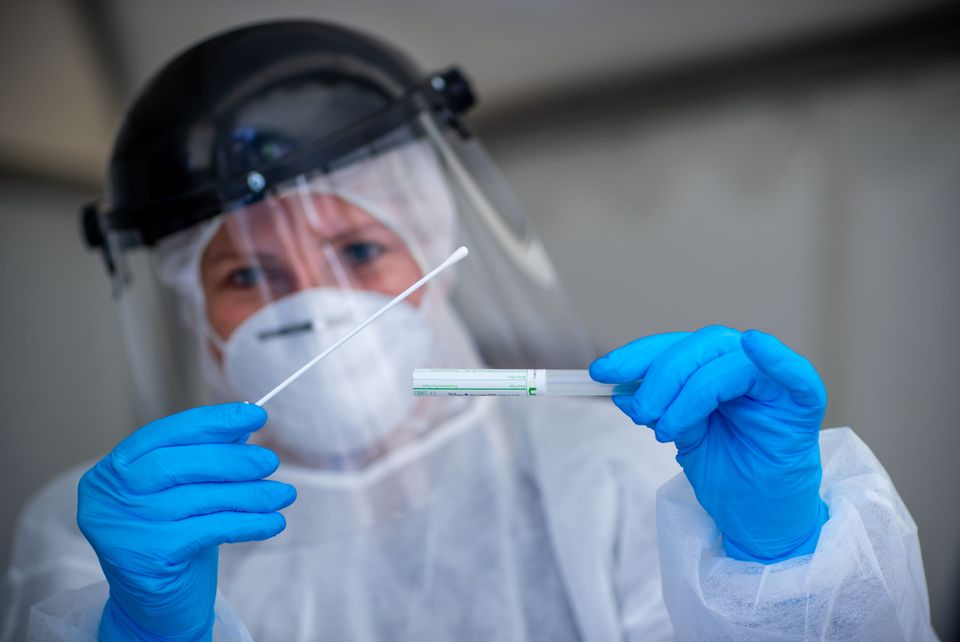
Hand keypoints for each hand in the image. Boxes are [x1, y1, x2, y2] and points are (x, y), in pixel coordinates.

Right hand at [77, 403, 296, 640]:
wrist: (156, 606)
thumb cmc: (172, 537)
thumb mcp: (185, 491)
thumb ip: (207, 454)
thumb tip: (246, 418)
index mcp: (113, 470)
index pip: (165, 433)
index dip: (213, 421)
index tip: (256, 415)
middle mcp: (108, 496)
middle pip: (179, 464)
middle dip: (233, 459)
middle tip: (271, 461)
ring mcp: (123, 527)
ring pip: (199, 498)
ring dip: (250, 495)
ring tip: (284, 494)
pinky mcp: (147, 556)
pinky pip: (210, 529)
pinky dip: (247, 523)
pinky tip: (273, 522)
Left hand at [590, 326, 828, 562]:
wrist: (763, 521)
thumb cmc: (730, 476)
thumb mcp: (683, 437)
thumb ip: (660, 407)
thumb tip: (620, 388)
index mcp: (716, 370)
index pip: (676, 347)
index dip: (637, 355)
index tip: (601, 372)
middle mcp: (746, 368)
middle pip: (700, 347)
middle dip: (660, 376)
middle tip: (640, 413)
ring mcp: (776, 384)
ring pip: (728, 361)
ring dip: (688, 391)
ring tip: (668, 429)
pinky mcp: (803, 405)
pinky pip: (794, 374)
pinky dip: (775, 358)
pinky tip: (754, 346)